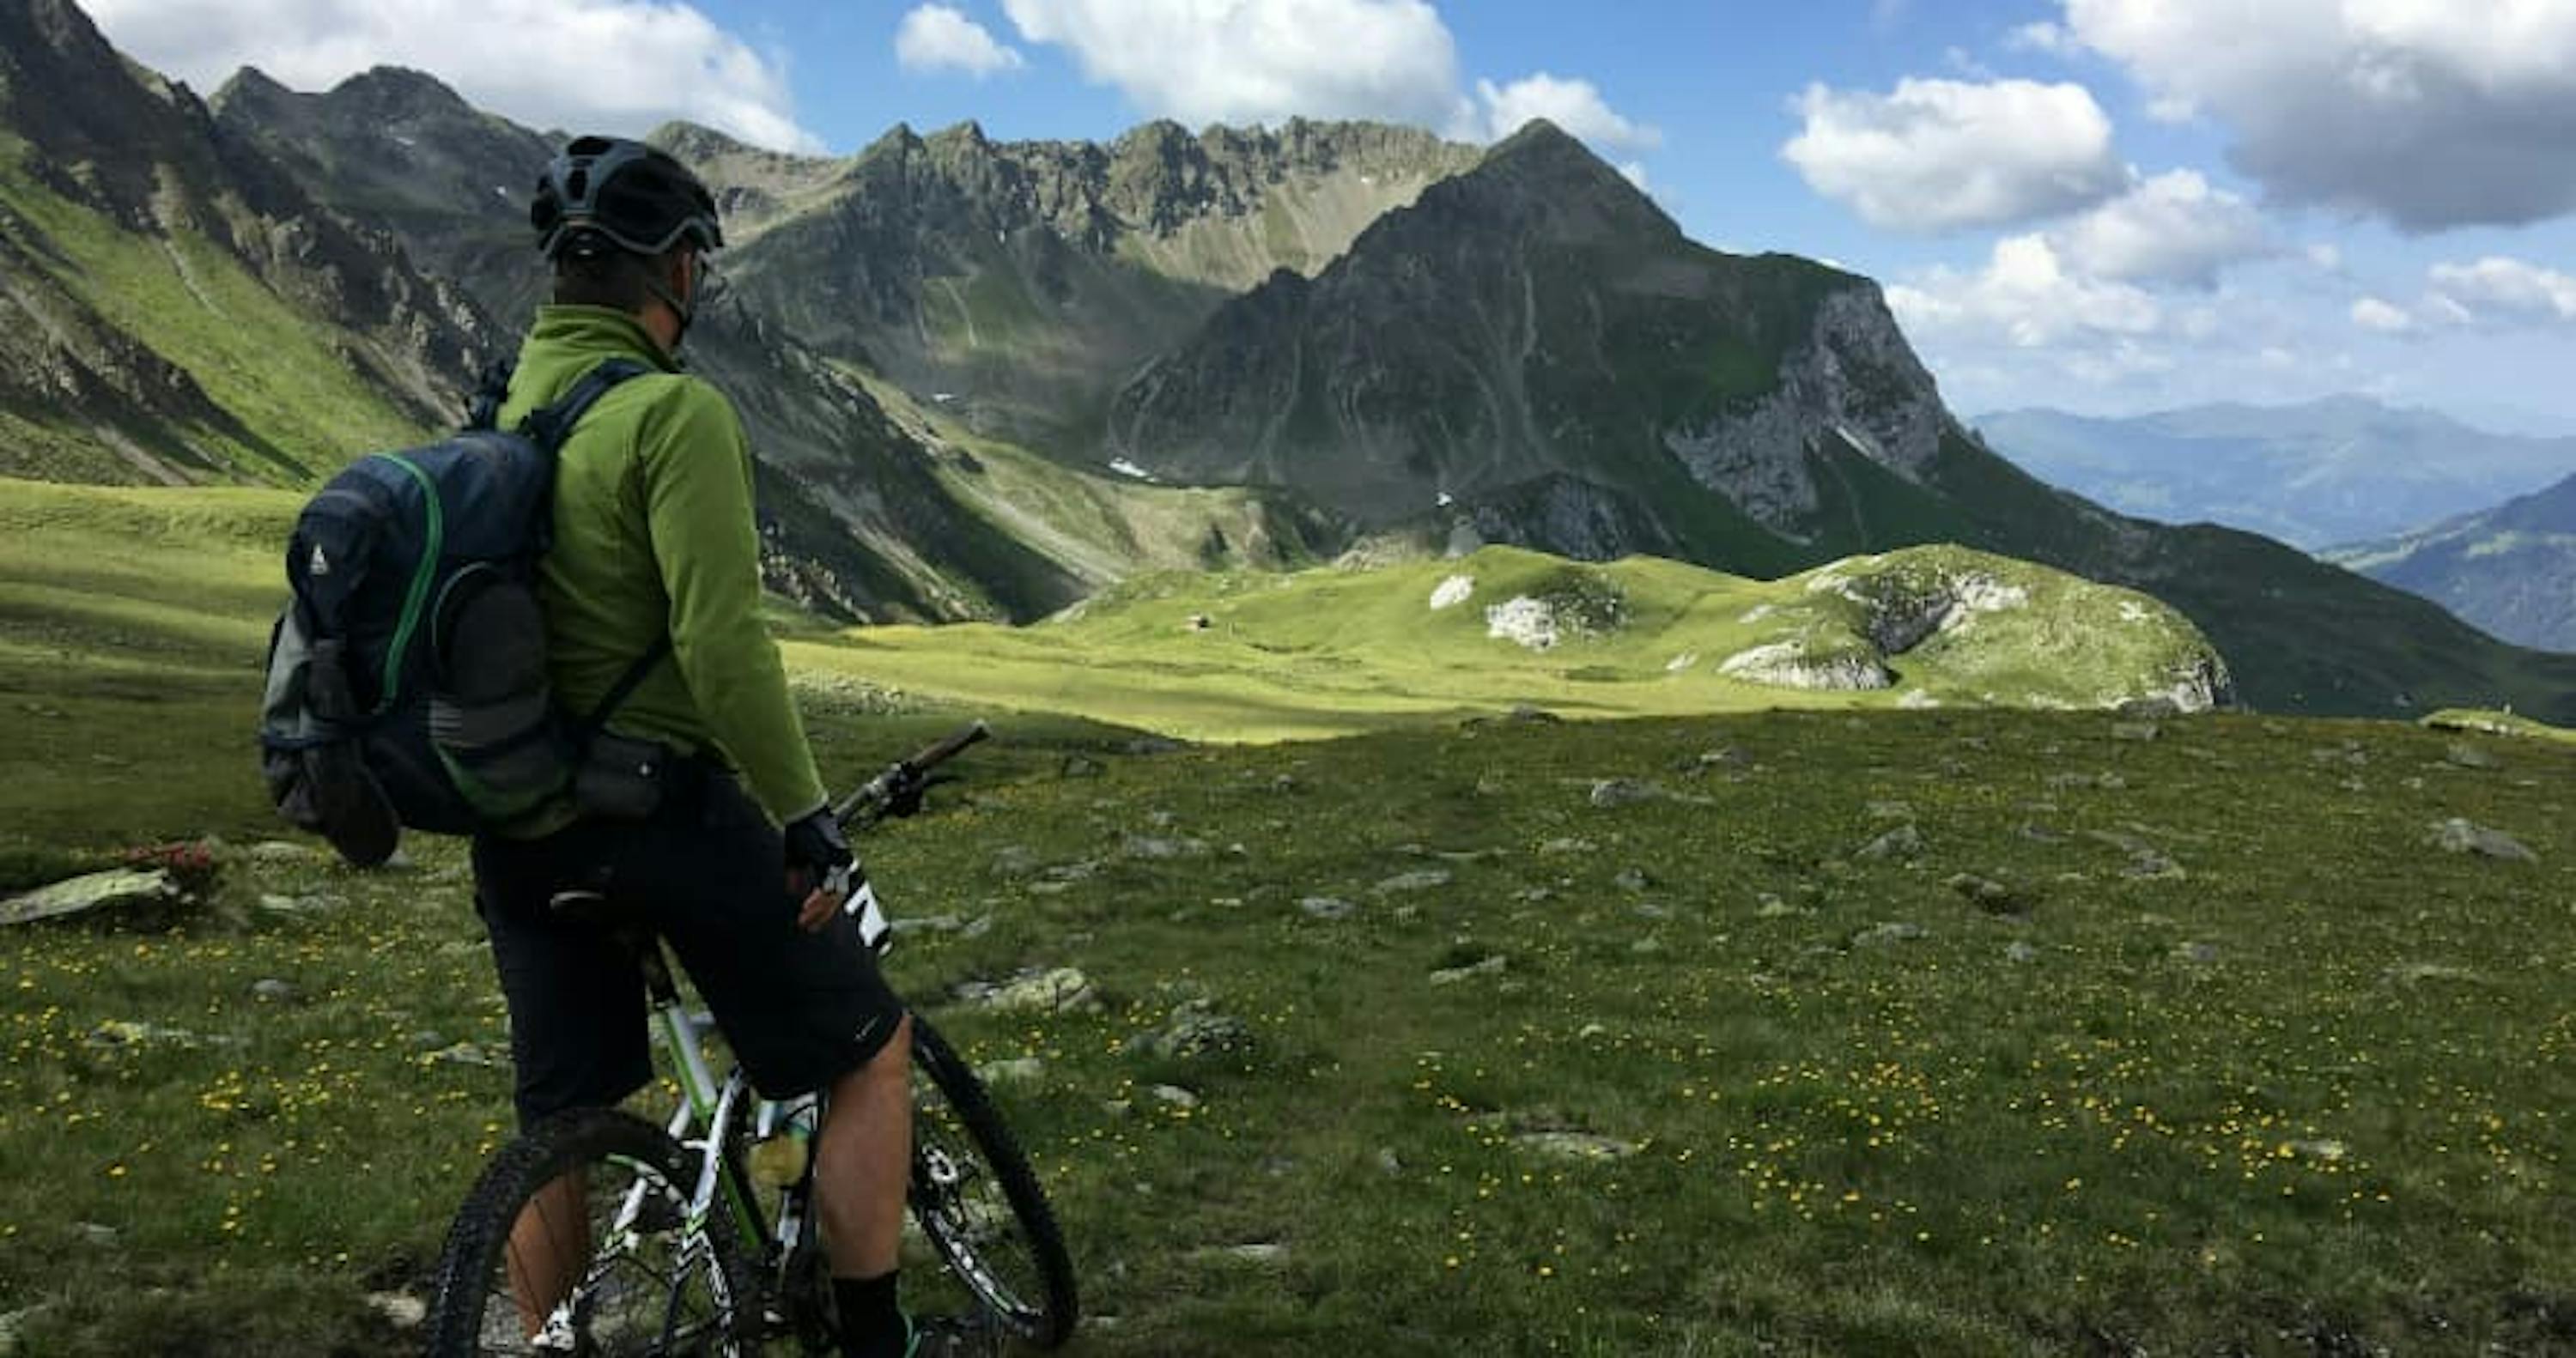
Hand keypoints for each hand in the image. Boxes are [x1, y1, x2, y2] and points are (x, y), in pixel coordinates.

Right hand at [783, 808, 852, 931]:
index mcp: (833, 864)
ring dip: (820, 909)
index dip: (822, 908)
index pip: (832, 892)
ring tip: (805, 918)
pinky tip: (808, 905)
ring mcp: (840, 862)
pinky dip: (820, 898)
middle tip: (808, 926)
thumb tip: (794, 893)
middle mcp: (840, 864)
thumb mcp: (796, 858)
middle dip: (822, 914)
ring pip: (835, 895)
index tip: (808, 920)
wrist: (804, 813)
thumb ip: (796, 876)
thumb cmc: (800, 832)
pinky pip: (830, 886)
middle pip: (837, 897)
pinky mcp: (834, 860)